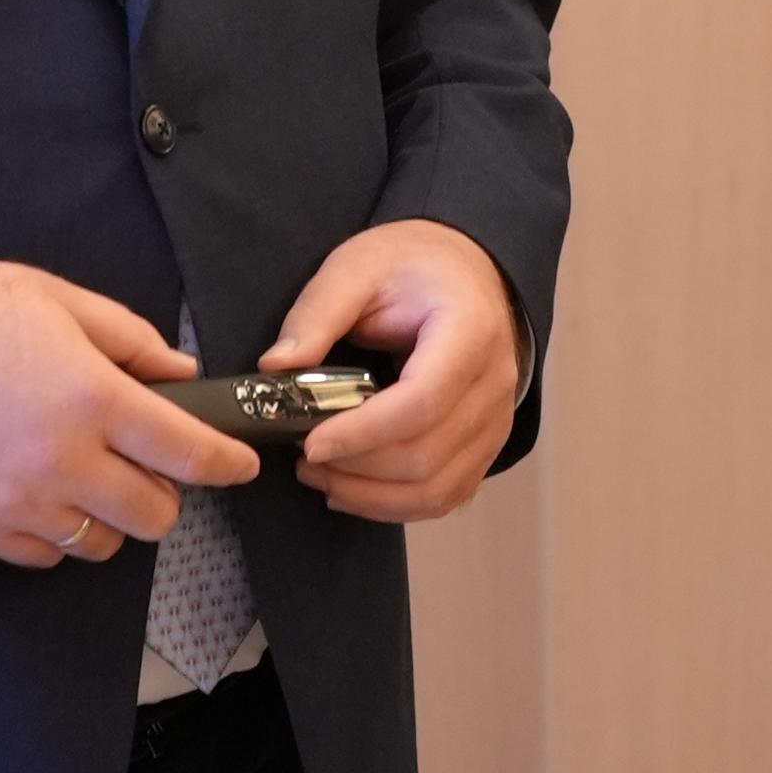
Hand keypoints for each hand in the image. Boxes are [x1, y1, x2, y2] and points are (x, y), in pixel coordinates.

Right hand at [0, 260, 257, 566]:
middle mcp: (66, 461)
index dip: (228, 463)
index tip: (241, 464)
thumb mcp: (56, 299)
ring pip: (105, 543)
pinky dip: (60, 534)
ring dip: (112, 515)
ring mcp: (22, 504)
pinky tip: (45, 494)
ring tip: (89, 475)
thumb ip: (129, 338)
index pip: (189, 452)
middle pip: (156, 514)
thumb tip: (178, 372)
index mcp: (93, 398)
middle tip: (148, 461)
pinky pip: (48, 557)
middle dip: (165, 490)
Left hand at [261, 218, 525, 523]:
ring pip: (436, 488)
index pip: (422, 401)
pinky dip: (396, 505)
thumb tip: (276, 366)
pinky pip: (445, 495)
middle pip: (426, 454)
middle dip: (357, 468)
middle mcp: (494, 384)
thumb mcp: (357, 267)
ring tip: (322, 477)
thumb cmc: (413, 267)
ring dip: (371, 496)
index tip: (311, 443)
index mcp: (470, 331)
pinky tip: (355, 489)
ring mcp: (495, 421)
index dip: (364, 432)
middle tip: (303, 459)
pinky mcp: (484, 445)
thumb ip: (317, 313)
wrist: (466, 271)